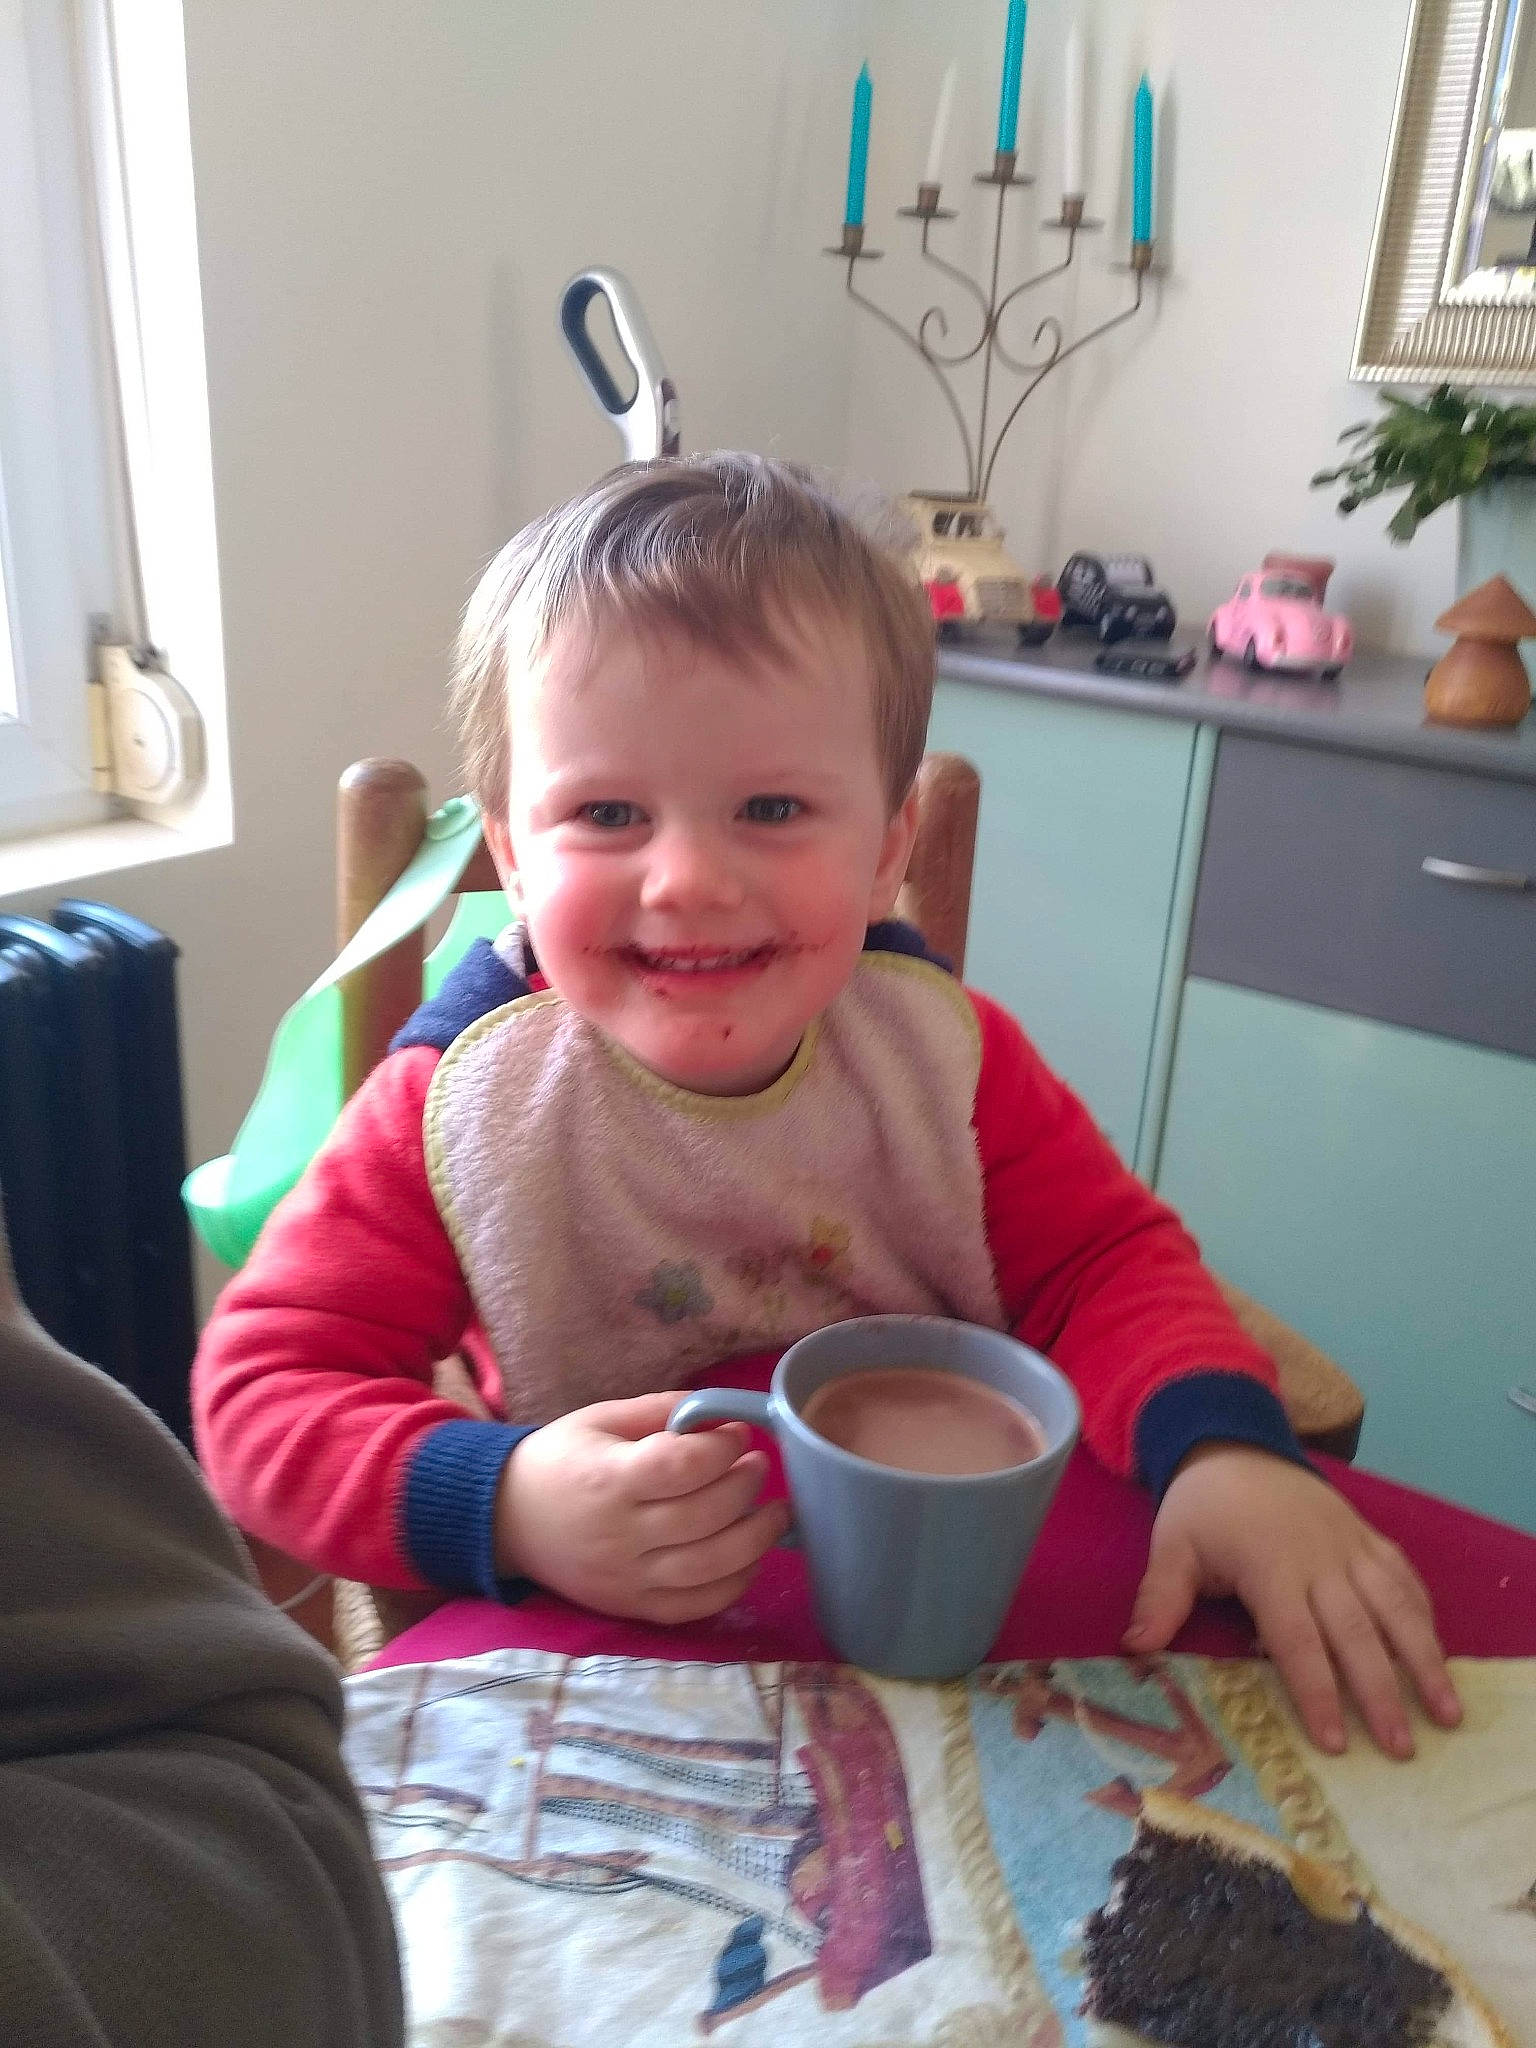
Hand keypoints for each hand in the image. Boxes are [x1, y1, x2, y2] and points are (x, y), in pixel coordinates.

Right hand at [493, 1392, 789, 1623]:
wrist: (506, 1520)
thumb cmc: (559, 1460)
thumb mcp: (601, 1419)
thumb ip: (661, 1410)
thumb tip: (722, 1414)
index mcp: (609, 1479)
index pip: (682, 1467)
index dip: (722, 1448)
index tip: (739, 1435)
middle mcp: (620, 1534)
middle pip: (705, 1516)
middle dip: (746, 1487)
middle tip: (758, 1467)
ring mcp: (627, 1577)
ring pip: (710, 1567)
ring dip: (755, 1538)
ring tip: (774, 1512)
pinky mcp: (632, 1607)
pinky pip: (695, 1606)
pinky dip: (734, 1584)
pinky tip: (750, 1557)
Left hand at [1123, 1443, 1462, 1758]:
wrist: (1234, 1443)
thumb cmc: (1201, 1507)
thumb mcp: (1172, 1546)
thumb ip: (1160, 1597)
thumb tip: (1135, 1647)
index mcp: (1270, 1567)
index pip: (1297, 1640)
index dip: (1316, 1691)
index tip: (1335, 1742)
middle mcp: (1320, 1560)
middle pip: (1357, 1633)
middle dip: (1381, 1692)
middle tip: (1402, 1749)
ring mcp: (1351, 1547)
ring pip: (1397, 1607)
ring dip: (1425, 1660)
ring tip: (1448, 1714)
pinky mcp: (1368, 1536)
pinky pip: (1405, 1577)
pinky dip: (1425, 1614)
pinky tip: (1439, 1653)